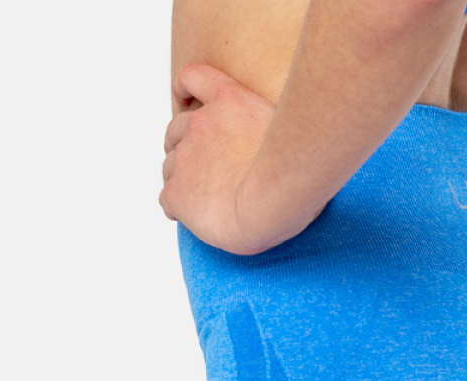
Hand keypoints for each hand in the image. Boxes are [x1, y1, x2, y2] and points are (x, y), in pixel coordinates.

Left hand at [160, 65, 302, 255]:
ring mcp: (185, 157)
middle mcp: (200, 122)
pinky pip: (166, 199)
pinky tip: (185, 215)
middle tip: (205, 169)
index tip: (189, 103)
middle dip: (186, 147)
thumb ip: (280, 127)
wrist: (276, 197)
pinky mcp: (177, 191)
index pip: (192, 78)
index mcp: (228, 100)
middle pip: (176, 130)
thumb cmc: (299, 170)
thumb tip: (292, 143)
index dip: (186, 92)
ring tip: (203, 198)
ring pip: (169, 165)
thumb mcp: (294, 130)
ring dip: (181, 179)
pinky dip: (174, 207)